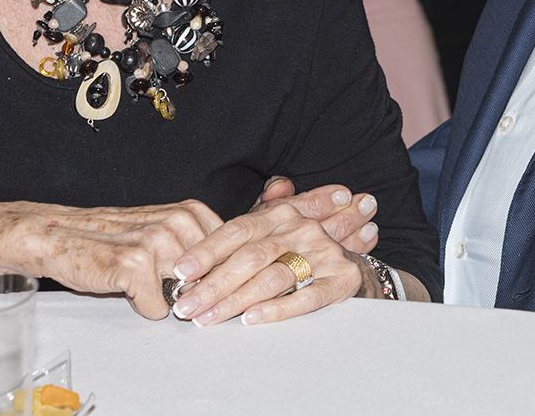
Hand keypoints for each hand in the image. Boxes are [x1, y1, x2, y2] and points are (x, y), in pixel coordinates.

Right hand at [0, 197, 222, 320]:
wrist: (60, 236)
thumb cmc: (112, 238)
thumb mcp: (162, 231)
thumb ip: (196, 245)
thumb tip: (232, 274)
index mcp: (190, 212)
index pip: (231, 253)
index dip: (223, 277)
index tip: (218, 289)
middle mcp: (178, 222)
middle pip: (211, 278)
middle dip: (195, 292)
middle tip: (170, 289)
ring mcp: (157, 242)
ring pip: (185, 293)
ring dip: (166, 298)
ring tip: (142, 282)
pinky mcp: (134, 265)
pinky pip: (158, 307)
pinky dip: (145, 308)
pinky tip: (128, 290)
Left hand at [167, 185, 374, 325]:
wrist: (354, 263)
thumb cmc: (298, 253)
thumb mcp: (271, 235)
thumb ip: (235, 242)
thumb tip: (185, 263)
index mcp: (281, 214)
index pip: (238, 230)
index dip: (207, 250)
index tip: (180, 271)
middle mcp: (302, 229)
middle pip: (251, 257)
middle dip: (213, 284)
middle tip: (186, 306)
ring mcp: (324, 253)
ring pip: (273, 278)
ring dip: (235, 301)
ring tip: (207, 319)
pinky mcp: (342, 279)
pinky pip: (307, 297)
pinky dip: (278, 309)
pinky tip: (252, 319)